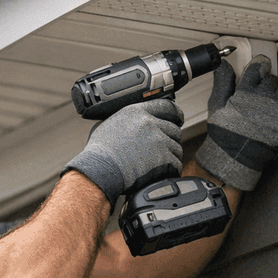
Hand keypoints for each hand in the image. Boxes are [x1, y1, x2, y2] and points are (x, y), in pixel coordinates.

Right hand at [64, 98, 183, 208]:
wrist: (101, 170)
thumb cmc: (99, 152)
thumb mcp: (107, 125)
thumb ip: (122, 121)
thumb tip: (124, 124)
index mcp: (137, 112)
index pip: (165, 106)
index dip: (174, 113)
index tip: (178, 118)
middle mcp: (150, 124)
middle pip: (174, 129)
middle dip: (172, 138)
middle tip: (166, 147)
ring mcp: (158, 141)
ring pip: (176, 147)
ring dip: (171, 155)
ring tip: (162, 162)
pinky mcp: (163, 158)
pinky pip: (176, 163)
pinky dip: (172, 168)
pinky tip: (165, 171)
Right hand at [196, 55, 277, 190]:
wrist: (237, 158)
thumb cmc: (225, 134)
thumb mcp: (217, 106)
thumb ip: (222, 82)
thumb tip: (222, 65)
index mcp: (246, 91)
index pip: (258, 67)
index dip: (258, 66)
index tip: (259, 68)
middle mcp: (264, 98)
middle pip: (271, 79)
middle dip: (265, 85)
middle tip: (258, 97)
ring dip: (276, 96)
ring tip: (266, 109)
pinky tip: (274, 117)